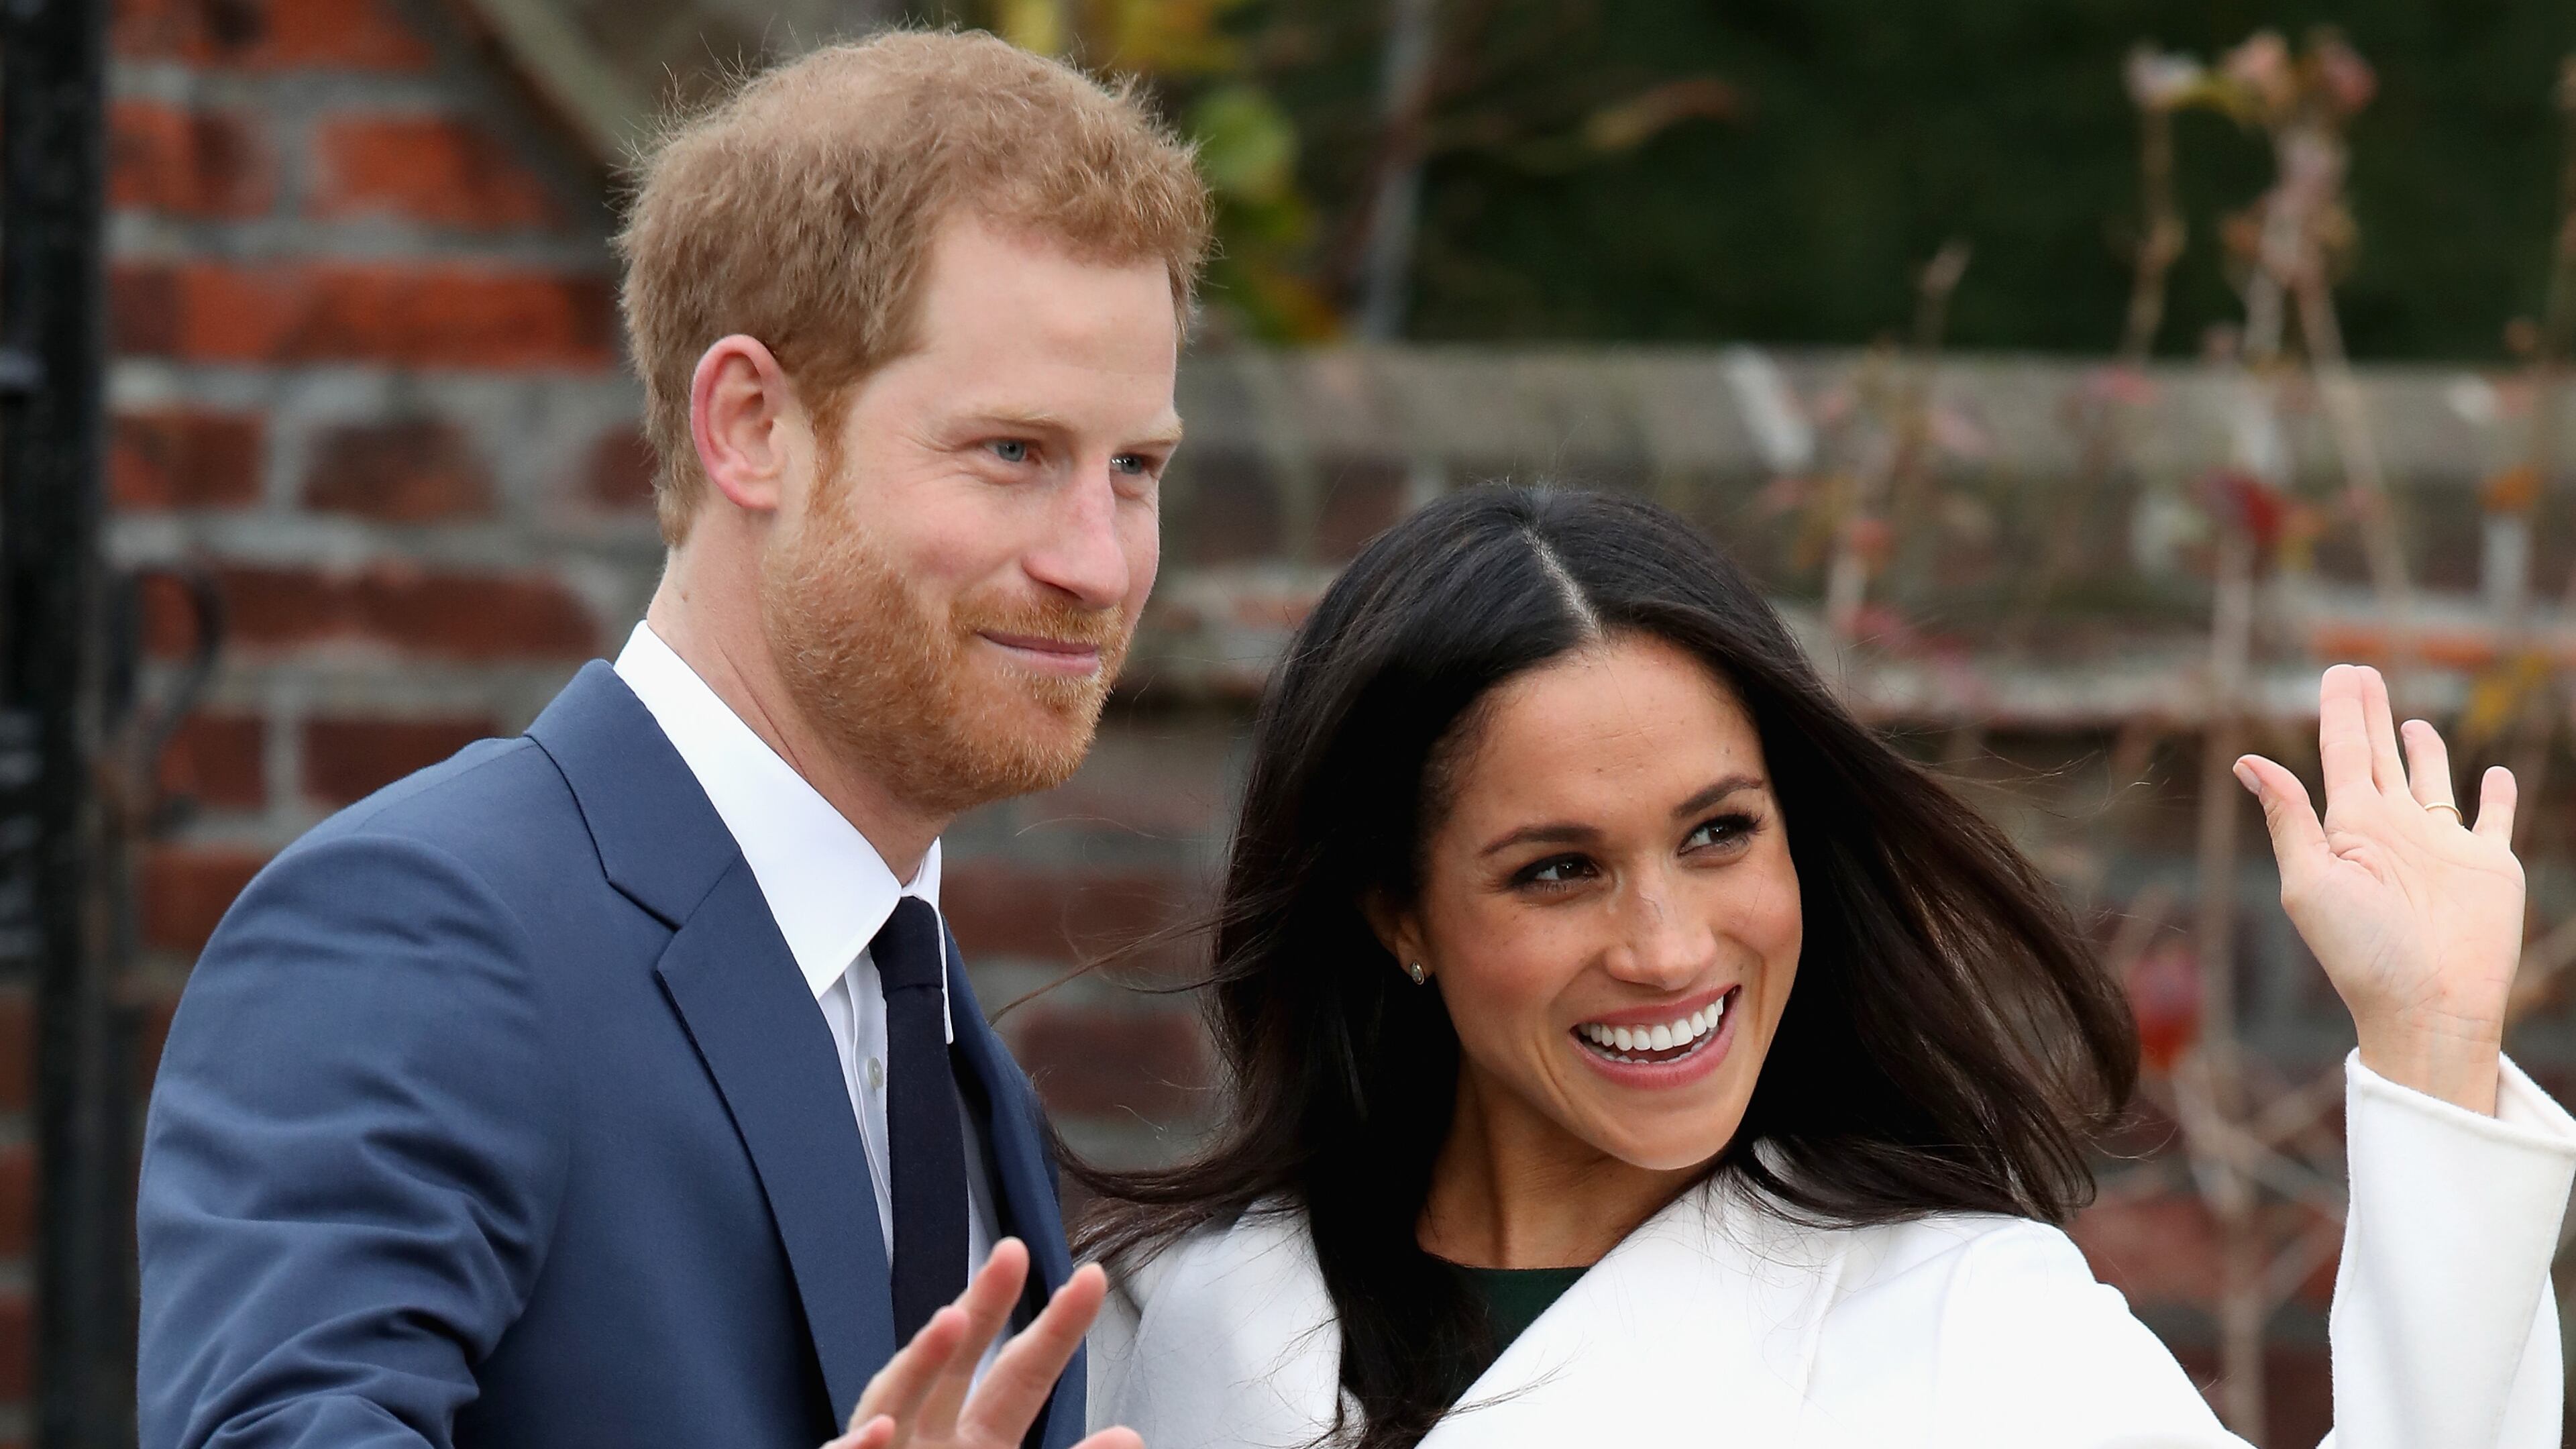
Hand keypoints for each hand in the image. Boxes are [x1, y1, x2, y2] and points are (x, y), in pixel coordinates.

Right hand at [822, 1237, 1141, 1448]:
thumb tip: (1129, 1434)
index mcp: (977, 1440)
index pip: (1022, 1375)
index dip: (1056, 1330)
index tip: (1092, 1277)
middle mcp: (928, 1437)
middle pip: (955, 1364)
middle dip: (982, 1307)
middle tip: (1013, 1251)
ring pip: (894, 1401)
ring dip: (921, 1362)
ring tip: (950, 1320)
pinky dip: (859, 1448)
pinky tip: (881, 1430)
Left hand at [2235, 663, 2522, 1113]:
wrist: (2427, 1006)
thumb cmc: (2362, 952)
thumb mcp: (2310, 881)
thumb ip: (2289, 818)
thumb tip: (2247, 762)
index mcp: (2349, 828)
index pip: (2343, 753)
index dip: (2341, 712)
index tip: (2339, 671)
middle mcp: (2393, 830)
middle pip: (2380, 756)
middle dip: (2370, 714)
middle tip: (2361, 671)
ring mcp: (2441, 846)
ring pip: (2431, 782)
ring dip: (2423, 751)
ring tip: (2411, 723)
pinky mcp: (2489, 865)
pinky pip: (2493, 819)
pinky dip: (2497, 796)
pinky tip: (2495, 774)